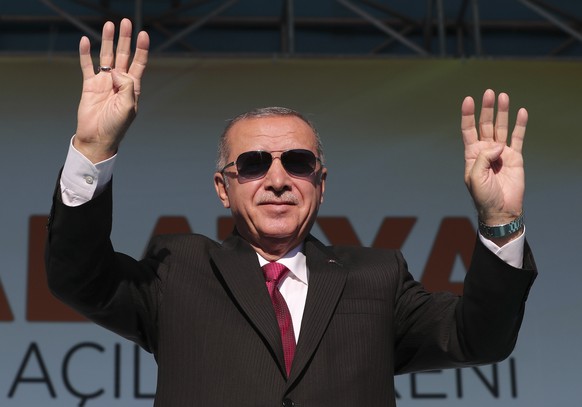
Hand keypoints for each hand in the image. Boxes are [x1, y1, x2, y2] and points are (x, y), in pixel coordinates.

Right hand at [74, 18, 148, 162]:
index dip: (141, 49)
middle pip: (123, 55)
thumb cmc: (116, 126)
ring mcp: (104, 82)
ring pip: (107, 56)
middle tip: (126, 22)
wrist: (97, 138)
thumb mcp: (128, 107)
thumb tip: (115, 70)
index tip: (143, 34)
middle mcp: (119, 82)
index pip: (139, 63)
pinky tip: (86, 40)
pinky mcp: (90, 85)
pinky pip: (87, 65)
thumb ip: (126, 86)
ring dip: (108, 41)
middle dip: (125, 39)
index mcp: (132, 87)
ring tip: (109, 25)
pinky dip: (86, 53)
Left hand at [461, 89, 527, 228]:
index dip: (468, 115)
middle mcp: (486, 150)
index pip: (469, 130)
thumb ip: (483, 158)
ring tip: (503, 96)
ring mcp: (501, 152)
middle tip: (489, 93)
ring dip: (502, 112)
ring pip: (501, 127)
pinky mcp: (515, 157)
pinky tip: (521, 112)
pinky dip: (519, 125)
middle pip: (486, 124)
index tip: (468, 100)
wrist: (501, 209)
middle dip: (487, 109)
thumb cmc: (483, 196)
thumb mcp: (475, 177)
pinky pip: (518, 137)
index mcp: (472, 154)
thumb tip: (498, 145)